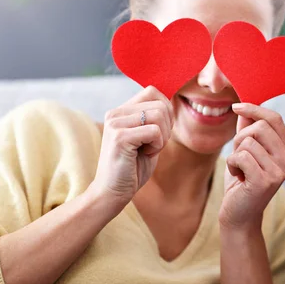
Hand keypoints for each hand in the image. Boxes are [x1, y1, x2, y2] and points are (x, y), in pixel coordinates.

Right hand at [91, 86, 174, 207]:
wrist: (113, 192)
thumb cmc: (133, 167)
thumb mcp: (148, 137)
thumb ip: (155, 119)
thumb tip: (171, 100)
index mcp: (122, 110)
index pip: (153, 91)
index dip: (166, 110)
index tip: (159, 132)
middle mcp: (115, 112)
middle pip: (160, 103)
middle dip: (167, 127)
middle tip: (153, 144)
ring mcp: (115, 123)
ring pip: (159, 115)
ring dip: (162, 137)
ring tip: (147, 150)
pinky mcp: (119, 137)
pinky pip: (154, 131)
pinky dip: (157, 146)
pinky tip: (144, 155)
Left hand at [219, 103, 284, 229]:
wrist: (239, 215)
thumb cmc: (242, 182)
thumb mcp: (245, 152)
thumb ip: (247, 129)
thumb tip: (244, 107)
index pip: (274, 119)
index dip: (254, 109)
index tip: (236, 107)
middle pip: (260, 126)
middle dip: (240, 137)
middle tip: (239, 156)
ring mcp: (279, 171)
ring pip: (249, 140)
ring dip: (235, 153)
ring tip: (239, 169)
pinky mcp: (265, 181)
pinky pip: (241, 155)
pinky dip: (232, 164)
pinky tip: (237, 177)